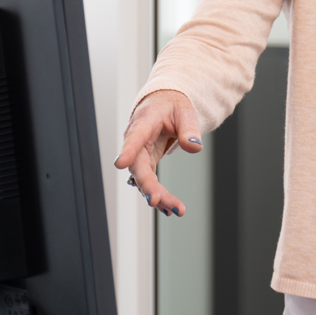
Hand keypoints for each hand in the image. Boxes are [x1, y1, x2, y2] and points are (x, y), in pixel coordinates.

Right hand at [115, 90, 201, 215]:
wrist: (164, 105)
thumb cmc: (172, 106)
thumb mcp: (185, 112)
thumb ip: (189, 129)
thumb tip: (195, 148)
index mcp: (143, 122)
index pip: (134, 137)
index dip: (127, 150)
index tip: (120, 164)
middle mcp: (137, 142)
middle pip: (138, 166)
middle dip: (146, 185)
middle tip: (156, 200)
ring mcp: (140, 154)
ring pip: (144, 178)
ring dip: (158, 195)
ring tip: (176, 209)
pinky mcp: (147, 163)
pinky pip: (150, 182)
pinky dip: (160, 194)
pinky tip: (170, 209)